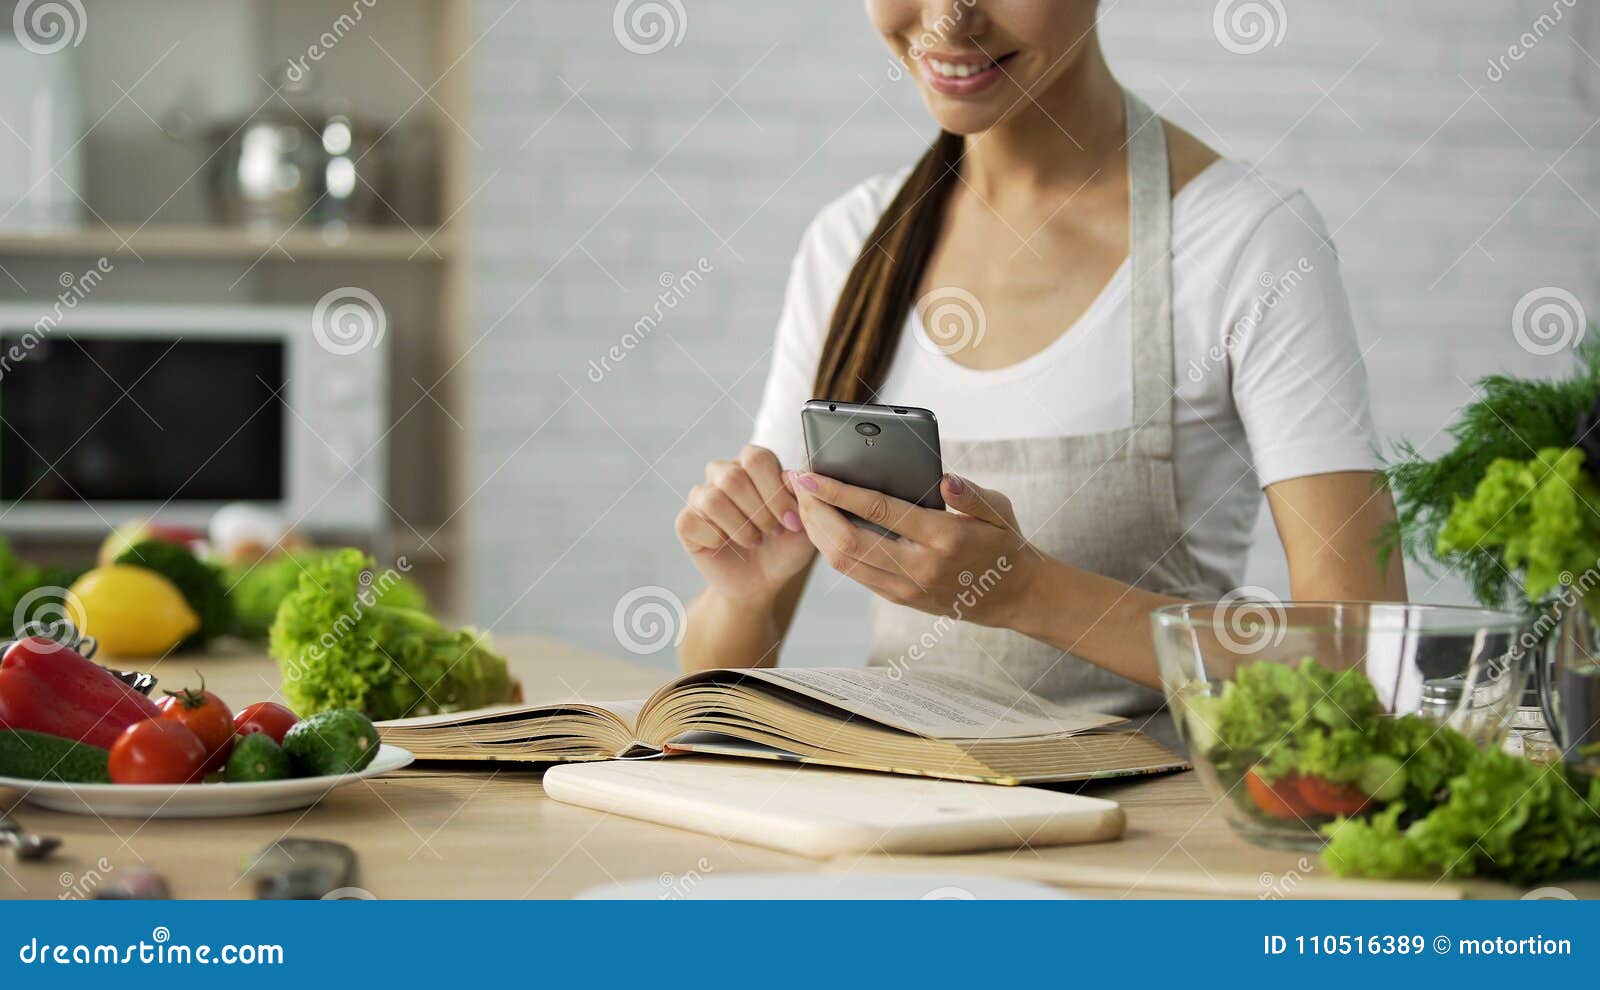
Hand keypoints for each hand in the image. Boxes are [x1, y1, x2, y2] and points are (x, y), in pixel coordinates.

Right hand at [676, 445, 815, 604]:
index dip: (774, 491)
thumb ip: (803, 496)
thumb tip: (793, 476)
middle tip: (773, 533)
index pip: (757, 459)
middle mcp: (724, 474)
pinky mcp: (686, 522)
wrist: (763, 581)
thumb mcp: (805, 524)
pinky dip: (714, 540)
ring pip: (712, 500)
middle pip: (733, 478)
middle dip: (759, 512)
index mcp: (754, 466)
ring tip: (754, 541)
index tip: (791, 521)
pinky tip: (726, 546)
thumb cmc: (785, 547)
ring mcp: (701, 497)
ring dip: (740, 528)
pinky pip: (690, 522)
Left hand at [791, 470, 1040, 627]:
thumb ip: (971, 494)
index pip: (880, 511)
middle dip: (815, 511)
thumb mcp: (999, 510)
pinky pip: (854, 574)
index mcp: (943, 538)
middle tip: (797, 483)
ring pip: (844, 562)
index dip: (839, 492)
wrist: (1013, 595)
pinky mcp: (899, 597)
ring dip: (816, 531)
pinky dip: (830, 548)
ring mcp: (906, 587)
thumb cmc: (1003, 542)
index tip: (810, 474)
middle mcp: (920, 567)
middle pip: (849, 542)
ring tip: (803, 501)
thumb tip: (946, 479)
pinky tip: (821, 524)